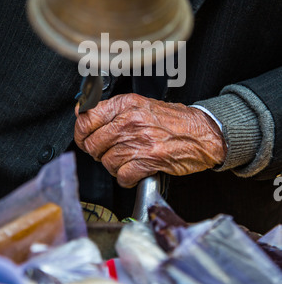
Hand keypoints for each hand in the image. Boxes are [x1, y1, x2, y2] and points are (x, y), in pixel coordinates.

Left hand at [74, 93, 226, 187]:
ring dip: (115, 167)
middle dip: (99, 153)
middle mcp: (130, 120)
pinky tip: (135, 172)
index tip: (84, 138)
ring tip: (128, 161)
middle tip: (110, 152)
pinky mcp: (150, 159)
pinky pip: (123, 176)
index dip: (81, 133)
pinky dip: (126, 178)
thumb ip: (112, 110)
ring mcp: (140, 140)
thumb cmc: (173, 120)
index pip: (86, 118)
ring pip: (107, 162)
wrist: (202, 132)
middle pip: (93, 144)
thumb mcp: (141, 105)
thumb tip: (82, 114)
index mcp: (126, 104)